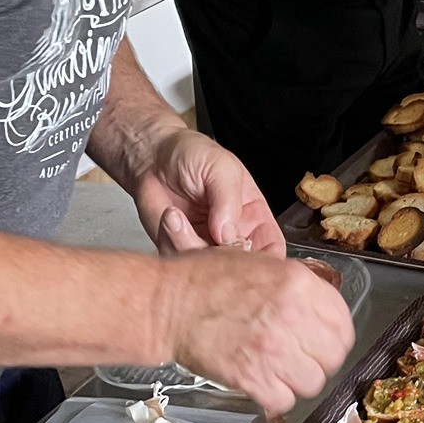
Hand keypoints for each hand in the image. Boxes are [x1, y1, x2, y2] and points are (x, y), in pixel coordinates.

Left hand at [132, 128, 285, 255]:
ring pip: (207, 269)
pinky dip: (172, 241)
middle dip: (223, 257)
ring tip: (178, 216)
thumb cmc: (190, 153)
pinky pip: (179, 260)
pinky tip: (170, 218)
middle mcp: (230, 234)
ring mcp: (203, 244)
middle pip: (240, 267)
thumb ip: (228, 201)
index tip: (252, 259)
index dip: (267, 262)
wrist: (152, 155)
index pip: (271, 249)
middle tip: (209, 237)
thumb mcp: (221, 168)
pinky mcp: (177, 248)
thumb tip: (228, 234)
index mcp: (253, 215)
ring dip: (190, 246)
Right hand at [161, 249, 353, 413]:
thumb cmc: (207, 279)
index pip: (343, 324)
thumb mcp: (263, 264)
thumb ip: (298, 286)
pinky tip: (263, 384)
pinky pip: (283, 401)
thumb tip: (321, 310)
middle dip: (320, 361)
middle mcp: (292, 316)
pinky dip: (275, 398)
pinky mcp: (251, 377)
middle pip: (333, 357)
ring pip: (313, 383)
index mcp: (298, 283)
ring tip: (281, 372)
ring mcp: (273, 349)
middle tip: (303, 358)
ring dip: (299, 382)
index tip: (325, 341)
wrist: (168, 303)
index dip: (335, 337)